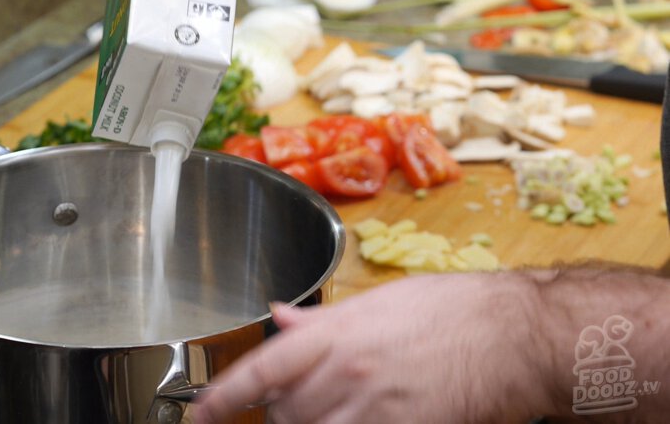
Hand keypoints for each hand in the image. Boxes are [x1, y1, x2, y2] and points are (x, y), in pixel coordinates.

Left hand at [193, 273, 552, 422]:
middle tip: (293, 405)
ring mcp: (375, 408)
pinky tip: (349, 422)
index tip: (201, 415)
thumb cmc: (449, 309)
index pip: (263, 369)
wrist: (512, 333)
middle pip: (285, 412)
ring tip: (323, 414)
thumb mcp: (378, 302)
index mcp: (337, 333)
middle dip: (280, 413)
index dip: (224, 397)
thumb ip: (321, 322)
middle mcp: (348, 373)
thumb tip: (280, 317)